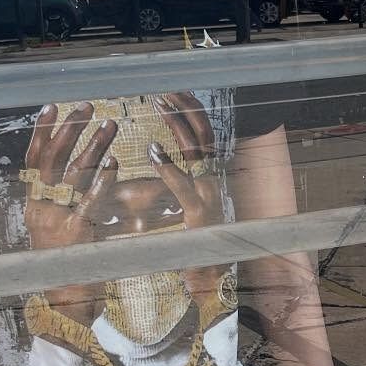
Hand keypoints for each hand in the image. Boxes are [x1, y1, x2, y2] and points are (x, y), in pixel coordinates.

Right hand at [22, 102, 118, 322]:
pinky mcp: (76, 235)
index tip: (53, 106)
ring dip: (91, 147)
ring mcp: (56, 221)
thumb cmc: (66, 263)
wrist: (64, 302)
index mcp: (34, 205)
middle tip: (87, 107)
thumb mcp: (57, 227)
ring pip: (71, 175)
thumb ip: (64, 201)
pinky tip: (113, 163)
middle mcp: (40, 209)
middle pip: (51, 160)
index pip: (33, 160)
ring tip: (108, 125)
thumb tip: (83, 168)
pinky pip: (88, 203)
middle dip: (69, 130)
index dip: (42, 132)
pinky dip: (100, 181)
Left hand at [129, 92, 227, 309]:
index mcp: (209, 175)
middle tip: (165, 88)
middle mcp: (213, 179)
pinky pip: (184, 185)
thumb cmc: (194, 243)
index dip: (191, 110)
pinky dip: (169, 166)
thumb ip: (176, 180)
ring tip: (159, 104)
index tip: (174, 91)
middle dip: (186, 107)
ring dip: (178, 125)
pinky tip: (153, 151)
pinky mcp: (199, 213)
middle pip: (204, 132)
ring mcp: (208, 194)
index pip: (204, 133)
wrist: (210, 276)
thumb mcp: (186, 204)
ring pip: (197, 150)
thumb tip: (160, 153)